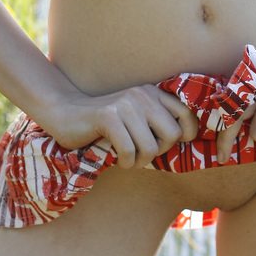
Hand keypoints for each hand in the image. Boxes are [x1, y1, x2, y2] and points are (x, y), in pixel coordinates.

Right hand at [42, 82, 199, 169]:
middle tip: (140, 153)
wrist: (66, 113)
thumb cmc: (106, 124)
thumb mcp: (137, 117)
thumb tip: (189, 140)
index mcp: (153, 93)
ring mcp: (125, 104)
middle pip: (172, 135)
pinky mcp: (108, 117)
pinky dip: (125, 162)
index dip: (187, 134)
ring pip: (151, 148)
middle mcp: (142, 95)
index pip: (187, 113)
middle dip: (158, 152)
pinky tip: (117, 158)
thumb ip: (159, 122)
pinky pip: (129, 151)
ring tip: (127, 157)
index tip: (169, 144)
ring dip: (139, 161)